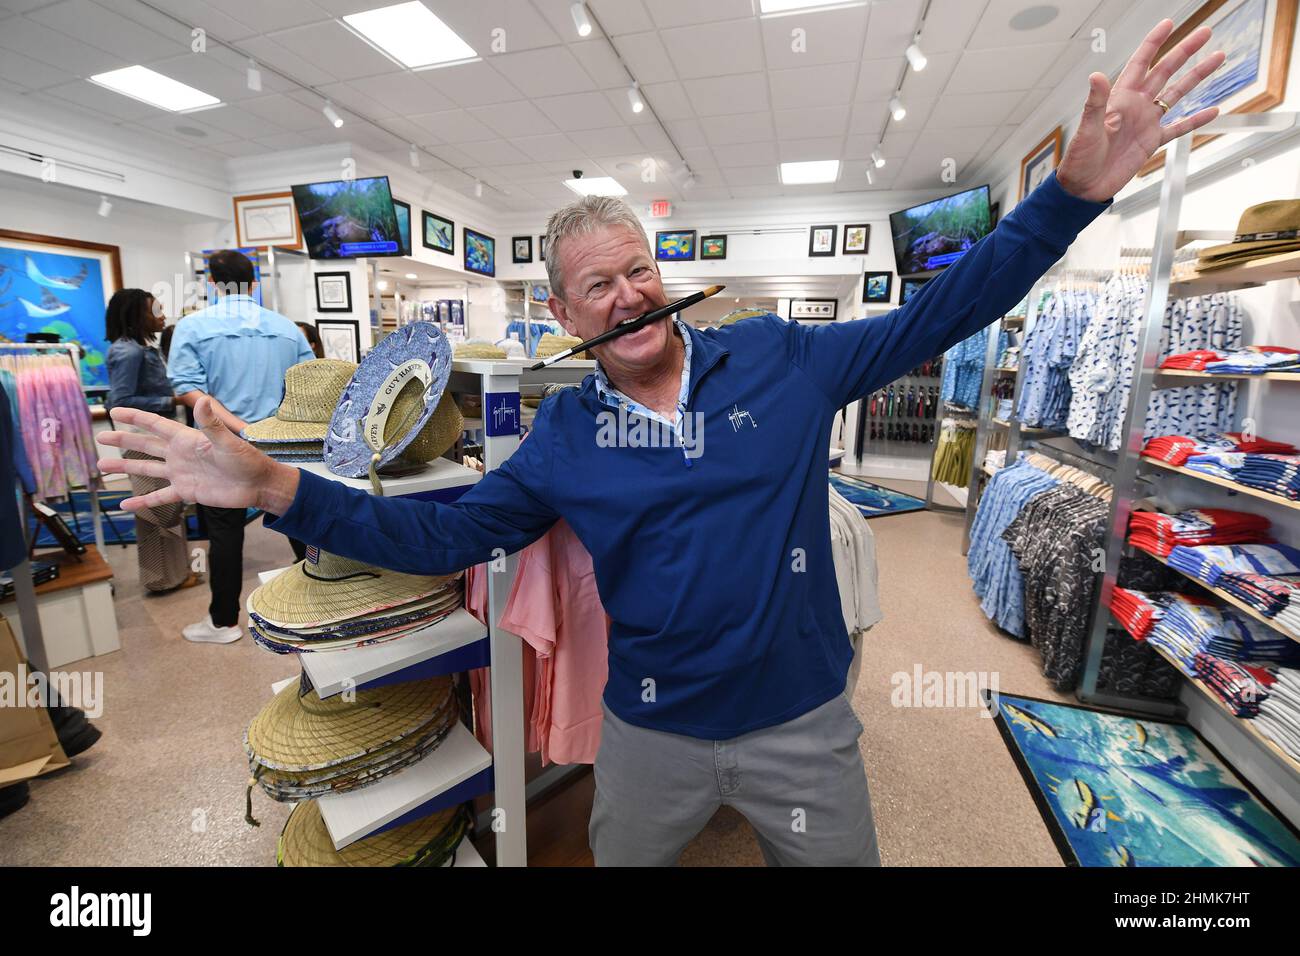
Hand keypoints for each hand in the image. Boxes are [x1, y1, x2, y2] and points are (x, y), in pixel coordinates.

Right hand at [97, 396, 299, 513]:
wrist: (257, 485)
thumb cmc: (246, 460)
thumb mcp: (227, 441)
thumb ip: (211, 423)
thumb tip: (202, 399)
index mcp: (187, 439)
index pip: (155, 425)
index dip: (135, 417)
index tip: (114, 411)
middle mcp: (180, 455)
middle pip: (145, 445)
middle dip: (123, 441)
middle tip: (101, 437)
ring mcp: (181, 473)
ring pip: (147, 470)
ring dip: (126, 469)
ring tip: (103, 467)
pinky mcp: (186, 492)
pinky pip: (159, 497)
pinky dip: (142, 502)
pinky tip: (124, 505)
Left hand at [1056, 19, 1225, 202]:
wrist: (1084, 187)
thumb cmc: (1079, 158)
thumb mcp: (1087, 129)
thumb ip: (1095, 103)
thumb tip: (1096, 76)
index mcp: (1119, 98)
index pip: (1140, 63)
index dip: (1154, 42)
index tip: (1169, 23)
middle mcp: (1136, 106)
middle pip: (1165, 71)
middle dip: (1185, 51)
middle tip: (1205, 32)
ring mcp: (1146, 122)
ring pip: (1176, 94)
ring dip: (1197, 76)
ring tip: (1218, 58)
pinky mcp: (1151, 142)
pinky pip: (1179, 128)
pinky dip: (1196, 120)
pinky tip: (1213, 110)